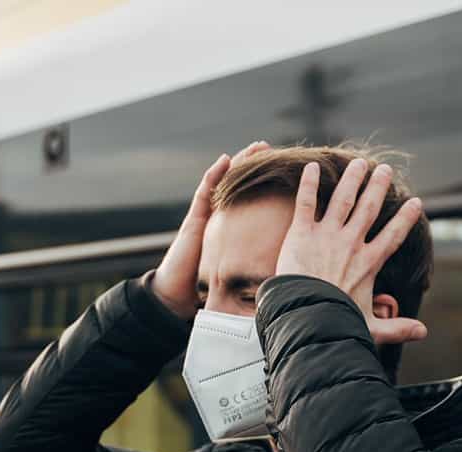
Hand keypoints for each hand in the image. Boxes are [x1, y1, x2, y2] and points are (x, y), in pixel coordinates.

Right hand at [151, 141, 269, 318]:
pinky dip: (214, 174)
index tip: (279, 167)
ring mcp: (205, 215)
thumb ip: (256, 267)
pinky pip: (205, 191)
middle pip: (237, 184)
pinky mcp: (194, 217)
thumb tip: (284, 271)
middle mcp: (218, 217)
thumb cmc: (206, 288)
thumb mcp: (239, 274)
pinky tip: (225, 159)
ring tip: (255, 147)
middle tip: (269, 148)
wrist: (178, 293)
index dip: (261, 181)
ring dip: (238, 162)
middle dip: (252, 164)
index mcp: (230, 228)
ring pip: (223, 182)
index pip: (248, 198)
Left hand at [273, 159, 426, 343]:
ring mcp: (326, 235)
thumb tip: (423, 332)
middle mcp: (351, 243)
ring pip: (343, 199)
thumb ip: (397, 327)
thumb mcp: (371, 327)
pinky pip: (306, 202)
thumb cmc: (335, 323)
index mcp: (369, 262)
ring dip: (352, 179)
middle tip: (385, 169)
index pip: (393, 235)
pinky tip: (311, 166)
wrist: (304, 315)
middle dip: (378, 187)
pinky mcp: (301, 233)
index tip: (416, 202)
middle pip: (369, 208)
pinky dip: (308, 183)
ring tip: (359, 163)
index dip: (405, 218)